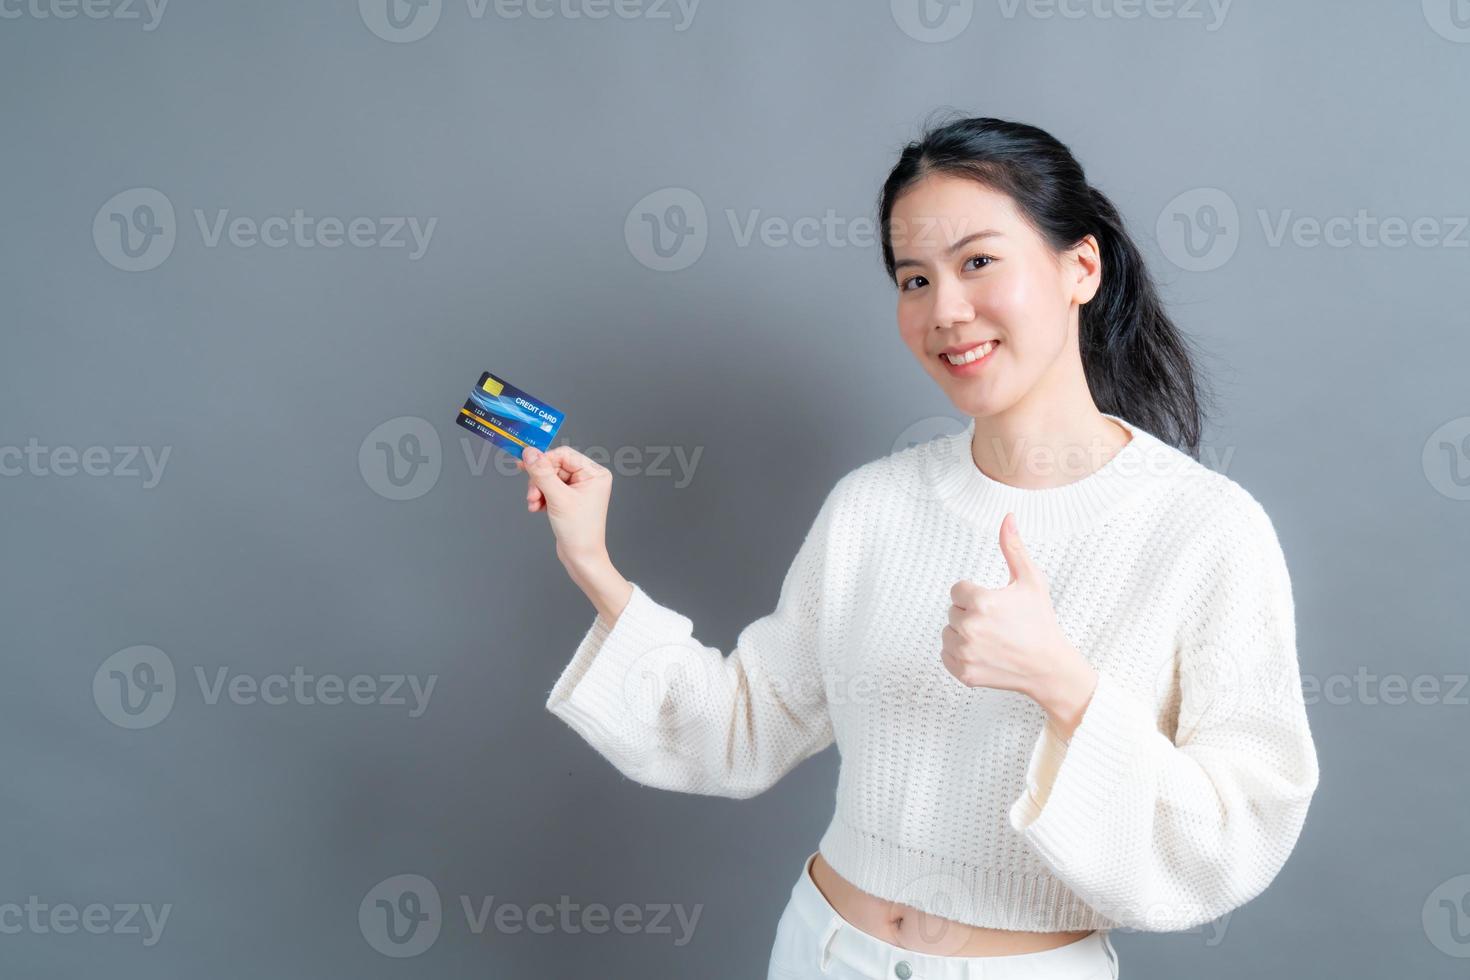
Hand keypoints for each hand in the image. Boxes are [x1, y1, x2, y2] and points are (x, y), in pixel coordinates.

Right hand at [517, 445, 612, 568]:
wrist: (581, 557)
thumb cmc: (579, 531)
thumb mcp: (558, 498)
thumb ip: (542, 473)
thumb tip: (529, 453)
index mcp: (595, 474)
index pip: (564, 455)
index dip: (544, 460)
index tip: (525, 466)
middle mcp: (589, 478)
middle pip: (554, 466)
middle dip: (539, 481)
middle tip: (532, 495)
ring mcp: (579, 489)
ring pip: (549, 478)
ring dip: (538, 490)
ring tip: (534, 504)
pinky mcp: (569, 499)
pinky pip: (549, 489)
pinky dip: (540, 497)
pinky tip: (537, 508)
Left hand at [940, 513, 1098, 736]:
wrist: (1049, 667)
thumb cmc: (1041, 621)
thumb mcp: (1031, 580)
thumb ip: (1013, 548)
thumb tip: (1007, 517)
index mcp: (981, 602)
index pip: (957, 589)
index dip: (976, 594)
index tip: (995, 605)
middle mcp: (969, 628)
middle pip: (952, 611)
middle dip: (971, 613)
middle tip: (997, 623)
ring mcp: (965, 653)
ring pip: (947, 633)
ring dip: (963, 634)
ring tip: (991, 638)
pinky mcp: (964, 673)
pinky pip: (946, 655)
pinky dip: (960, 654)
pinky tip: (984, 653)